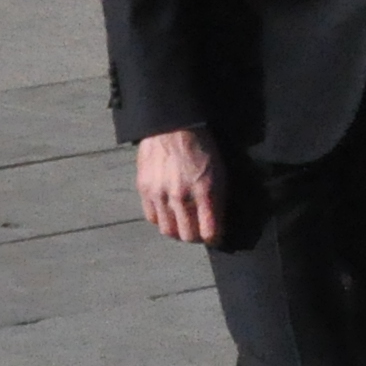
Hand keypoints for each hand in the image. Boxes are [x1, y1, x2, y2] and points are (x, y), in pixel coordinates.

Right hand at [134, 127, 221, 245]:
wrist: (173, 127)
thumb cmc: (202, 148)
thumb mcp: (220, 172)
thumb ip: (218, 200)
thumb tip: (217, 224)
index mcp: (205, 191)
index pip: (210, 232)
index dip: (215, 238)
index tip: (216, 237)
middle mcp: (181, 196)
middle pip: (187, 236)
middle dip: (196, 237)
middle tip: (199, 231)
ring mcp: (161, 193)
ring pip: (168, 231)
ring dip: (178, 232)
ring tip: (184, 224)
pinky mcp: (144, 189)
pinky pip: (152, 218)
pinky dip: (162, 220)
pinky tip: (169, 213)